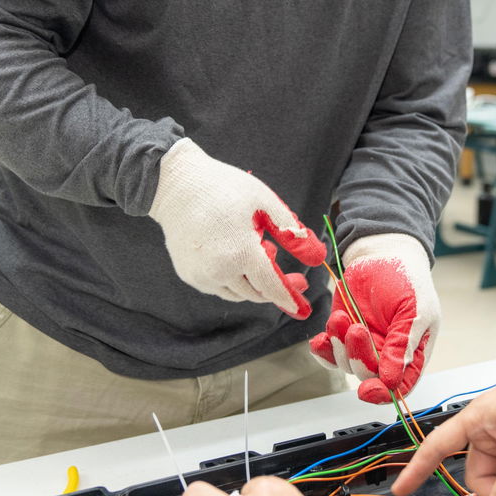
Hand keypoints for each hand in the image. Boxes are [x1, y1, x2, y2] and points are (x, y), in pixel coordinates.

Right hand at [147, 138, 324, 316]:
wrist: (176, 186)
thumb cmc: (225, 189)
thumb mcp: (266, 204)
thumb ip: (293, 234)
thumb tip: (318, 258)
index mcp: (241, 253)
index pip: (272, 286)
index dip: (290, 299)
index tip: (304, 309)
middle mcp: (219, 271)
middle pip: (256, 293)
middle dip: (276, 287)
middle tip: (296, 277)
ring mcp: (201, 276)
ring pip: (238, 293)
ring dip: (254, 282)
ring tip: (259, 252)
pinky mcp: (189, 275)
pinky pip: (219, 287)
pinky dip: (233, 279)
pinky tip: (235, 255)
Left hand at [308, 233, 438, 402]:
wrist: (382, 252)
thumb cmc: (407, 277)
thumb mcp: (415, 310)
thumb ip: (404, 345)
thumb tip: (392, 380)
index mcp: (413, 353)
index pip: (400, 386)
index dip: (384, 393)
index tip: (368, 389)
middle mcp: (388, 354)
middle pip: (370, 377)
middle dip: (359, 356)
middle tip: (356, 328)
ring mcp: (365, 345)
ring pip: (347, 365)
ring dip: (340, 345)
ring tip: (342, 317)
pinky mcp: (343, 333)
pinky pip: (330, 353)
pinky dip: (323, 349)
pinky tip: (320, 339)